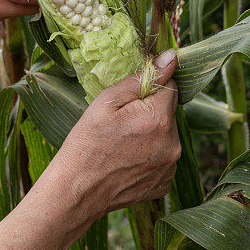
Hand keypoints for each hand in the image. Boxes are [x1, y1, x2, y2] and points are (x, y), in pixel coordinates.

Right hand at [52, 49, 179, 217]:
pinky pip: (163, 158)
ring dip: (151, 133)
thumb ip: (142, 78)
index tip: (130, 98)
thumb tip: (171, 58)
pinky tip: (127, 160)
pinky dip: (150, 155)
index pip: (171, 86)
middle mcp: (173, 144)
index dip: (150, 87)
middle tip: (120, 122)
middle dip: (150, 111)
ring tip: (122, 143)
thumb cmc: (86, 143)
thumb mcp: (107, 101)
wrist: (76, 191)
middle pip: (168, 112)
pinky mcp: (164, 184)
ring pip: (166, 135)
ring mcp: (170, 168)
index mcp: (160, 119)